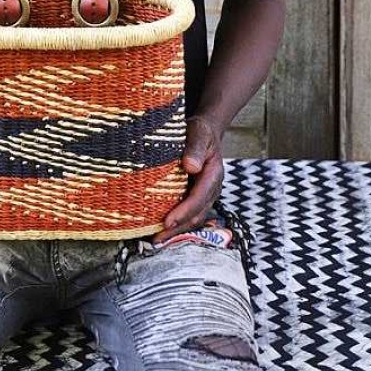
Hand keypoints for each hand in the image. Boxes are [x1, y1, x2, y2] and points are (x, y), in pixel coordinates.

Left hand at [153, 115, 224, 243]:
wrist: (204, 132)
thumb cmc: (199, 131)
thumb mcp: (198, 132)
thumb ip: (194, 148)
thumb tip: (190, 166)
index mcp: (213, 174)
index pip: (199, 198)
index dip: (184, 211)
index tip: (167, 221)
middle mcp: (211, 188)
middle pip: (197, 215)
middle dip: (178, 228)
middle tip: (158, 238)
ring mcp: (205, 195)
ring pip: (194, 218)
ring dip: (177, 231)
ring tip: (157, 239)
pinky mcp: (196, 196)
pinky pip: (189, 214)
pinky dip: (177, 224)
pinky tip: (162, 229)